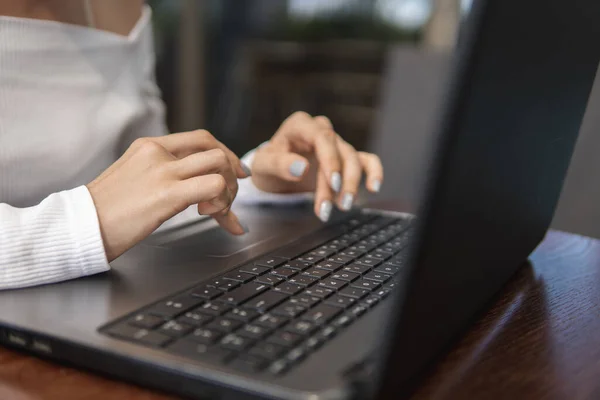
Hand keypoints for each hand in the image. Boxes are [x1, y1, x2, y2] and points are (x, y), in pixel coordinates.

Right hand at [87, 130, 249, 260]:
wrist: (79, 226)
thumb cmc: (104, 212)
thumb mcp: (132, 180)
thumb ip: (161, 176)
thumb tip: (192, 191)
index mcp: (149, 146)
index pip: (200, 139)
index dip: (225, 153)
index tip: (236, 172)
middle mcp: (158, 152)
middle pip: (214, 148)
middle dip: (232, 173)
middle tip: (232, 195)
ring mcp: (162, 171)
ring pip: (219, 164)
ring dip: (229, 190)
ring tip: (218, 211)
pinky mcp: (167, 193)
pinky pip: (212, 186)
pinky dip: (221, 202)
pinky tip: (208, 215)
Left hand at [250, 112, 383, 221]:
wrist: (271, 174)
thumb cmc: (266, 167)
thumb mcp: (263, 166)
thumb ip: (279, 164)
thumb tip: (301, 168)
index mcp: (300, 125)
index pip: (322, 138)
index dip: (331, 160)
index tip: (333, 183)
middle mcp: (321, 130)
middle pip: (340, 152)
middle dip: (341, 181)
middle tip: (337, 206)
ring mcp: (335, 143)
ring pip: (353, 159)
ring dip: (352, 184)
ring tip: (344, 206)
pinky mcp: (345, 157)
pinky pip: (366, 160)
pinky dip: (374, 172)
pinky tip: (374, 187)